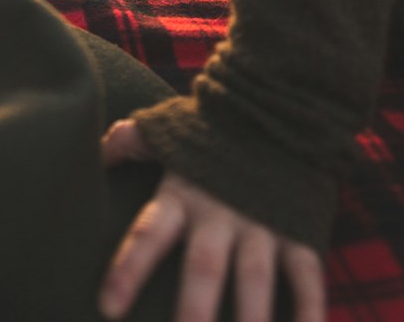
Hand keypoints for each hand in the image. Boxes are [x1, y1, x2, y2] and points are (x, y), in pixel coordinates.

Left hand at [98, 120, 324, 321]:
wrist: (276, 103)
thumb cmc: (210, 129)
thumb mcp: (167, 130)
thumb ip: (128, 143)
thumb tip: (91, 154)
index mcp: (183, 194)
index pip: (150, 233)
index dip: (129, 269)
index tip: (108, 308)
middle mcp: (221, 213)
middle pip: (204, 268)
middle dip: (195, 310)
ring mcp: (263, 223)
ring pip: (256, 279)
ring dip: (251, 321)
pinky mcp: (299, 229)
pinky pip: (307, 276)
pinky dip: (311, 310)